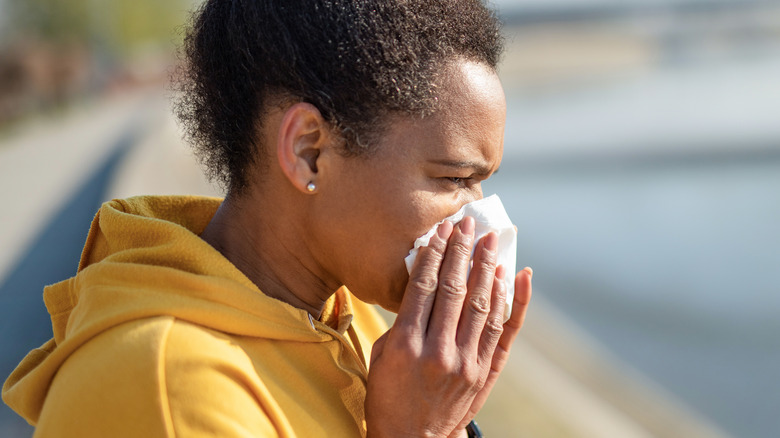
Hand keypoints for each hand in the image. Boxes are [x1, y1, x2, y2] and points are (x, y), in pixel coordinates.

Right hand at [365, 217, 532, 437]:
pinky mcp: (484, 373)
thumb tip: (424, 284)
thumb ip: (402, 321)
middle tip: (469, 225)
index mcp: (405, 345)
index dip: (435, 254)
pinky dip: (512, 302)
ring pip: (482, 305)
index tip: (442, 231)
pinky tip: (517, 278)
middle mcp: (438, 351)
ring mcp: (466, 362)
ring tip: (492, 241)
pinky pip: (502, 331)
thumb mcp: (381, 356)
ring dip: (488, 268)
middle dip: (463, 252)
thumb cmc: (389, 395)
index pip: (424, 286)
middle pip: (455, 289)